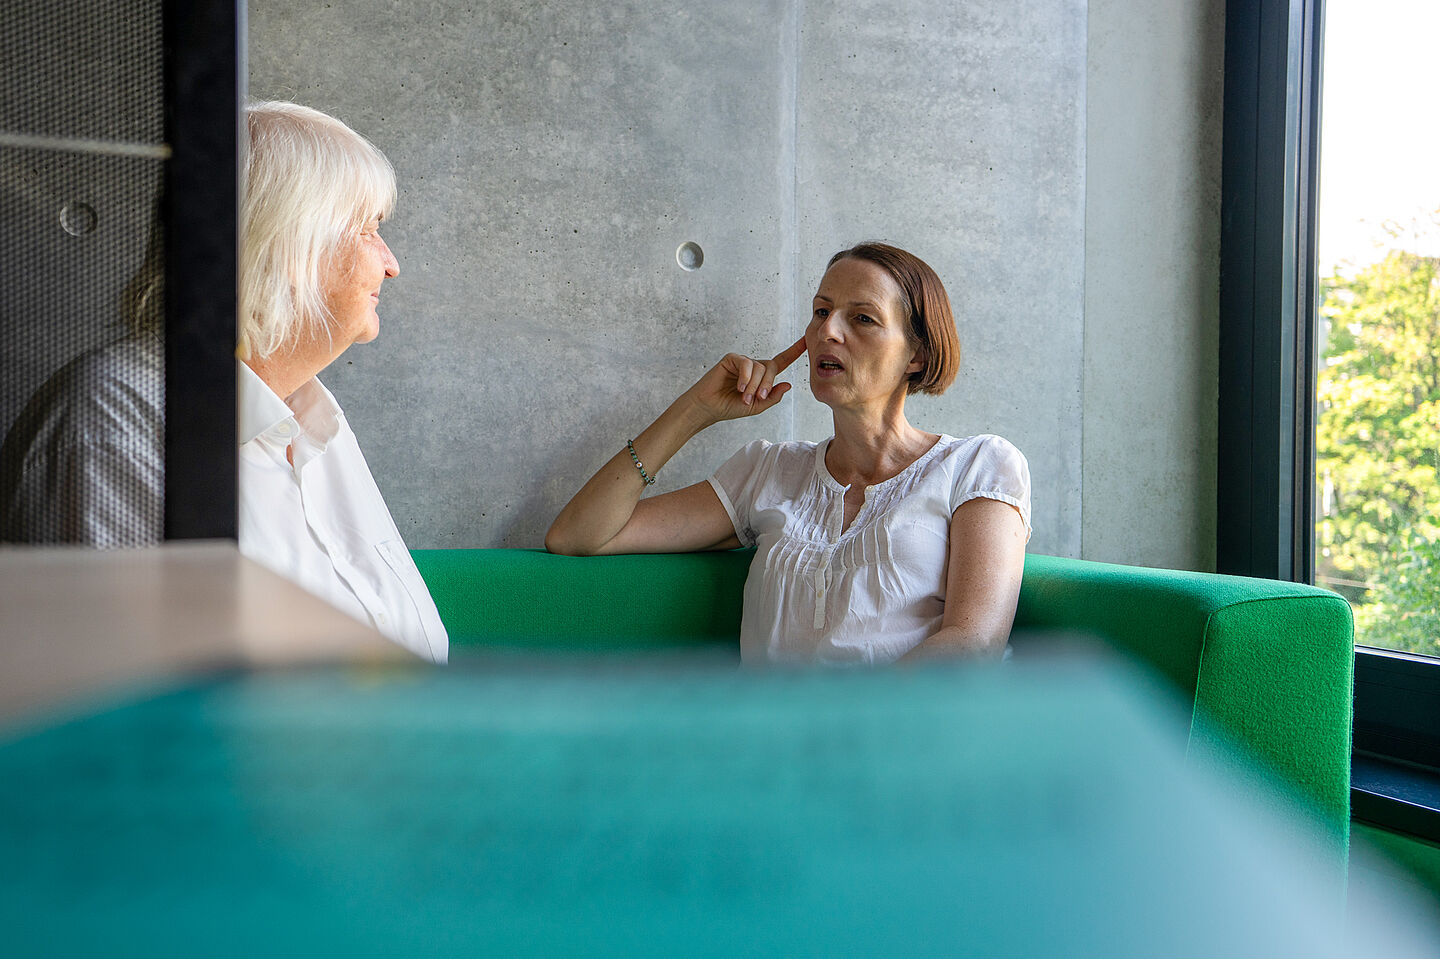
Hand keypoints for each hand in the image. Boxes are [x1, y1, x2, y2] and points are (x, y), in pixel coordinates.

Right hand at [683, 336, 806, 423]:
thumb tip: (788, 384)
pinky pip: (746, 364)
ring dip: (754, 385)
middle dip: (768, 383)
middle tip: (758, 398)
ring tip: (745, 397)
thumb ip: (772, 397)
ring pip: (759, 367)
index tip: (806, 341)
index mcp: (761, 376)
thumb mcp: (757, 406)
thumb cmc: (730, 407)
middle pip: (771, 367)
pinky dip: (746, 377)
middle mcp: (753, 366)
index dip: (794, 351)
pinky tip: (740, 388)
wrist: (709, 408)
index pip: (781, 361)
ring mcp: (742, 361)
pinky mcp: (731, 359)